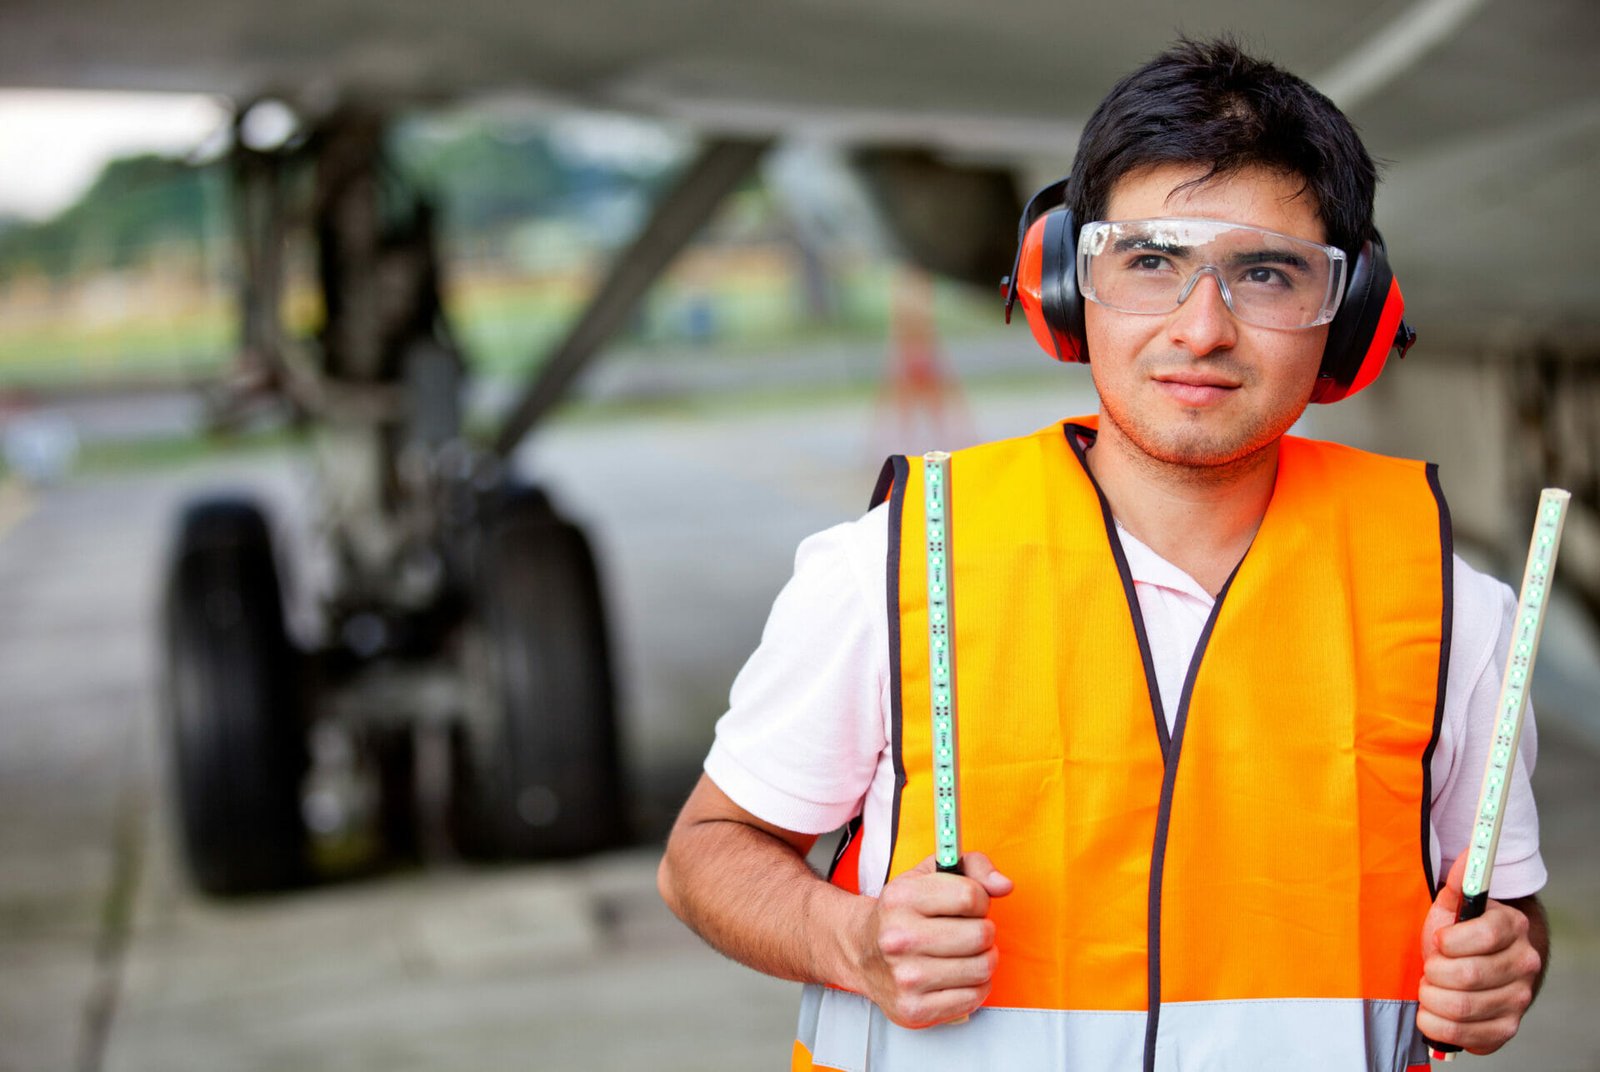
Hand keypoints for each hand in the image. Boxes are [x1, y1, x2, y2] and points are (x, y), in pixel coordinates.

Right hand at [856, 852, 1013, 1028]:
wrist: (861, 951)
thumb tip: (1003, 885)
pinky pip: (973, 997)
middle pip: (981, 934)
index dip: (980, 900)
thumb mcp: (930, 874)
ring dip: (982, 959)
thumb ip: (973, 866)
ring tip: (963, 953)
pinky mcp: (914, 1007)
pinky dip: (975, 986)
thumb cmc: (901, 913)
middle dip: (982, 931)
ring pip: (982, 967)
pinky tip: (957, 976)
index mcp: (901, 898)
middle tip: (966, 931)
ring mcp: (905, 976)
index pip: (971, 897)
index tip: (969, 905)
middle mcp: (898, 938)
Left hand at [1417, 854, 1542, 1054]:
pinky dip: (1437, 1025)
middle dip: (1434, 973)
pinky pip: (1465, 1036)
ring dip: (1431, 999)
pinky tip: (1434, 1011)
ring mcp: (1518, 999)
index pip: (1484, 935)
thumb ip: (1459, 881)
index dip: (1449, 940)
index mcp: (1512, 927)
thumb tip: (1470, 850)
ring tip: (1430, 988)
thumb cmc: (1458, 933)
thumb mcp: (1453, 904)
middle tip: (1430, 968)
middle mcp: (1524, 964)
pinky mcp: (1506, 1029)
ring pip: (1462, 1007)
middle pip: (1467, 976)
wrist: (1477, 965)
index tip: (1437, 939)